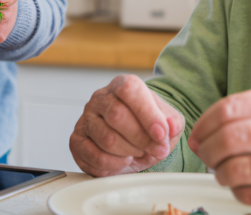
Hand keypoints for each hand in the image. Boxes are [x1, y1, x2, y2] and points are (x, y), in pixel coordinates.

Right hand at [70, 74, 184, 175]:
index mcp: (122, 85)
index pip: (129, 90)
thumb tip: (171, 126)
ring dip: (129, 153)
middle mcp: (100, 98)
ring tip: (140, 153)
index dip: (147, 114)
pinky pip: (94, 157)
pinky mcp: (77, 140)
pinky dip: (114, 166)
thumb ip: (173, 122)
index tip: (161, 135)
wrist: (133, 139)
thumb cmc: (148, 126)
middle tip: (156, 150)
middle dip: (141, 139)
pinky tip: (124, 161)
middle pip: (117, 116)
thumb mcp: (168, 120)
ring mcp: (85, 118)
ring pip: (107, 139)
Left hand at [188, 88, 250, 214]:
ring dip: (221, 173)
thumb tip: (209, 127)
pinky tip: (243, 186)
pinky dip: (238, 191)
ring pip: (236, 169)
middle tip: (205, 155)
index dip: (204, 123)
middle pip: (229, 139)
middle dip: (207, 150)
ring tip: (224, 172)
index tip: (198, 134)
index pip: (230, 109)